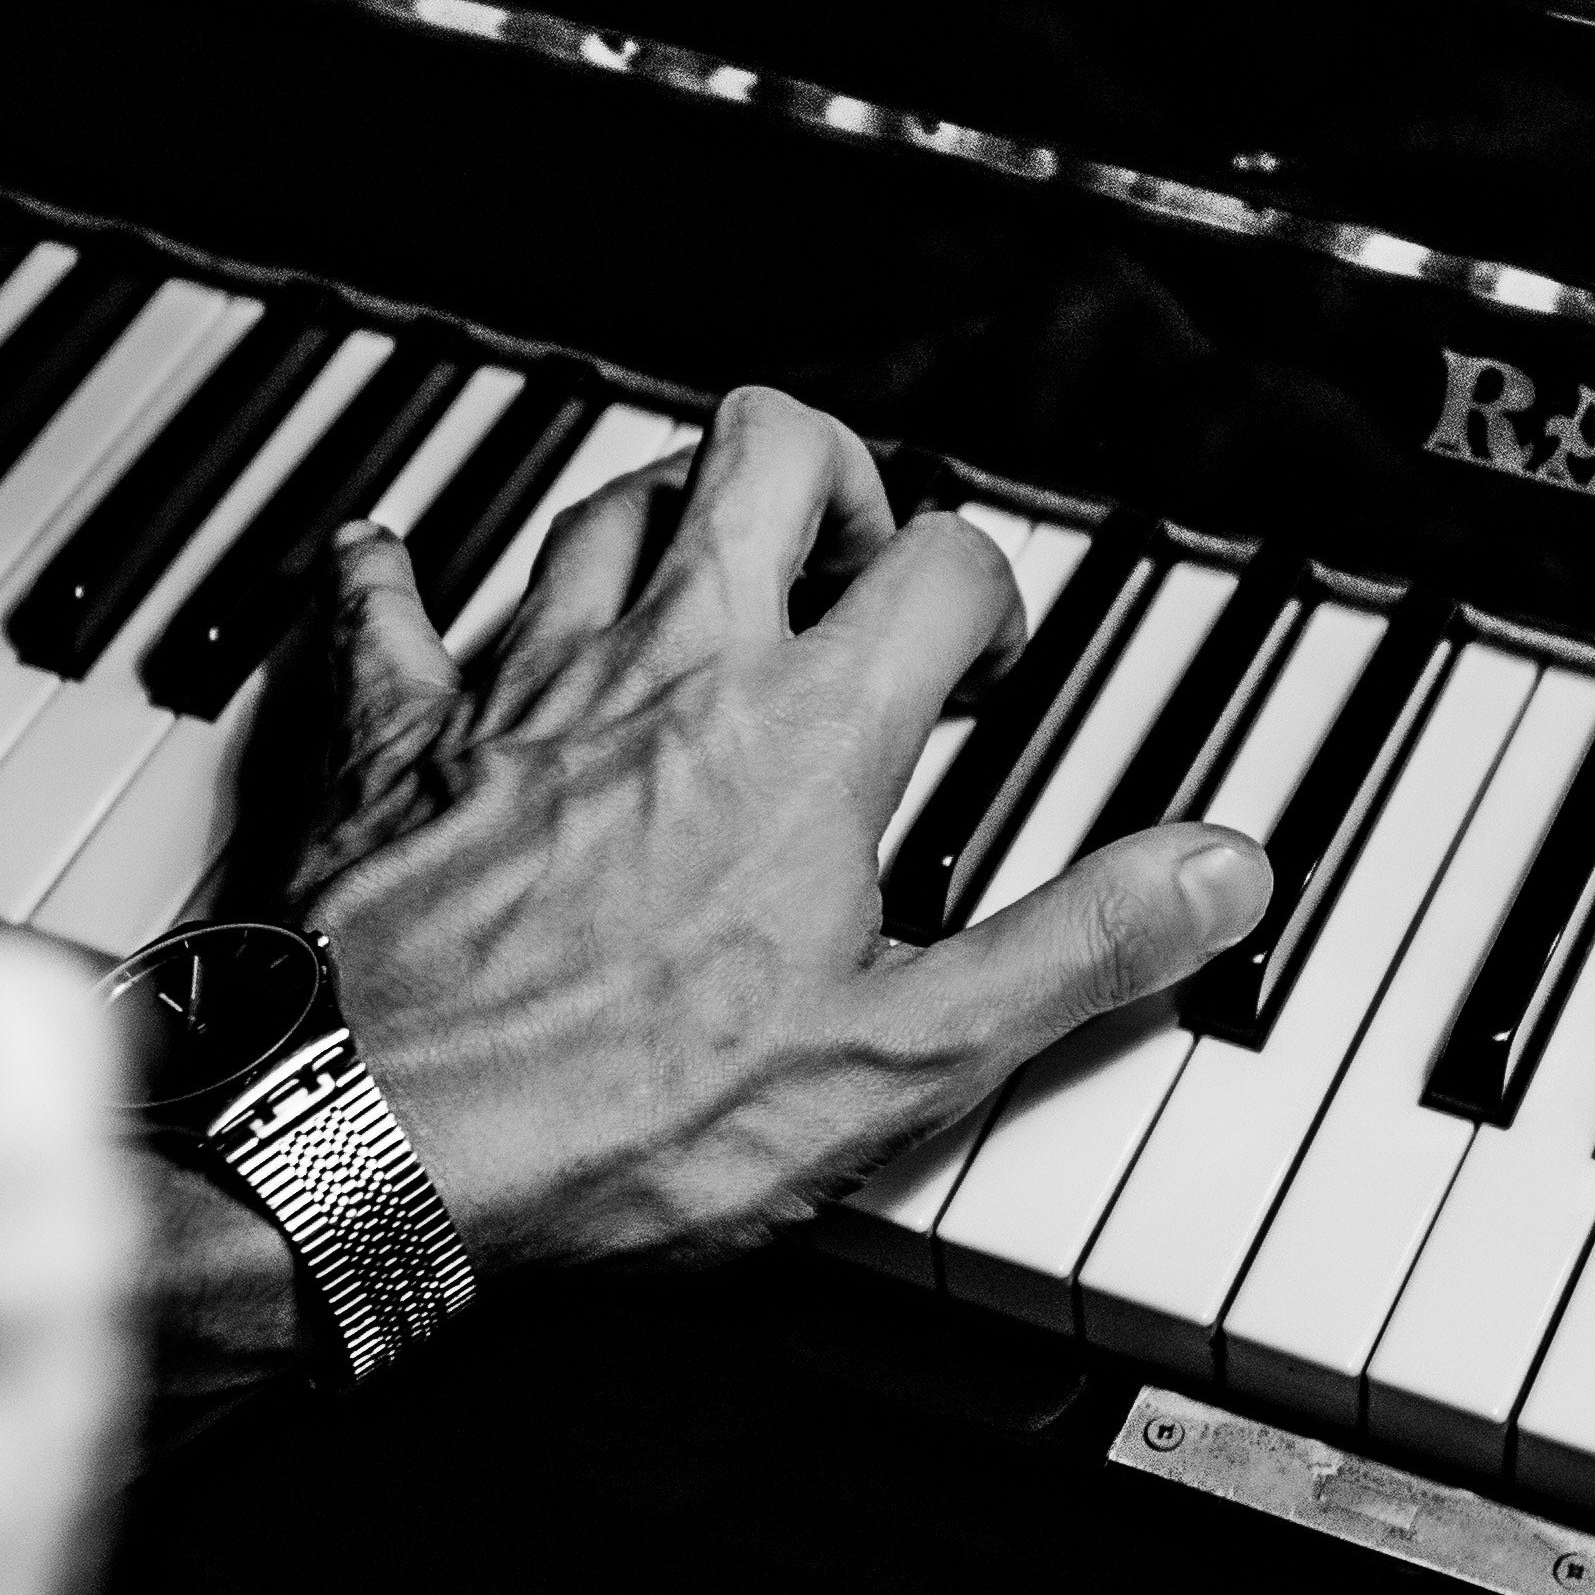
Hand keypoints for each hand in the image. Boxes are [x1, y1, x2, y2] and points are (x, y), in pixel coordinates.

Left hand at [277, 386, 1270, 1273]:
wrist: (372, 1142)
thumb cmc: (620, 1120)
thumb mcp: (902, 1060)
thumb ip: (1074, 950)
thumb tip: (1222, 873)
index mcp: (805, 735)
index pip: (942, 567)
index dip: (986, 599)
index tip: (976, 672)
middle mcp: (663, 668)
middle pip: (762, 451)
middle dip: (829, 474)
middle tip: (846, 565)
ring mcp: (515, 685)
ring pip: (603, 506)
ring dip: (661, 514)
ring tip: (694, 577)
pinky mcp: (386, 735)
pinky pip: (382, 603)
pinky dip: (395, 578)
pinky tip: (394, 569)